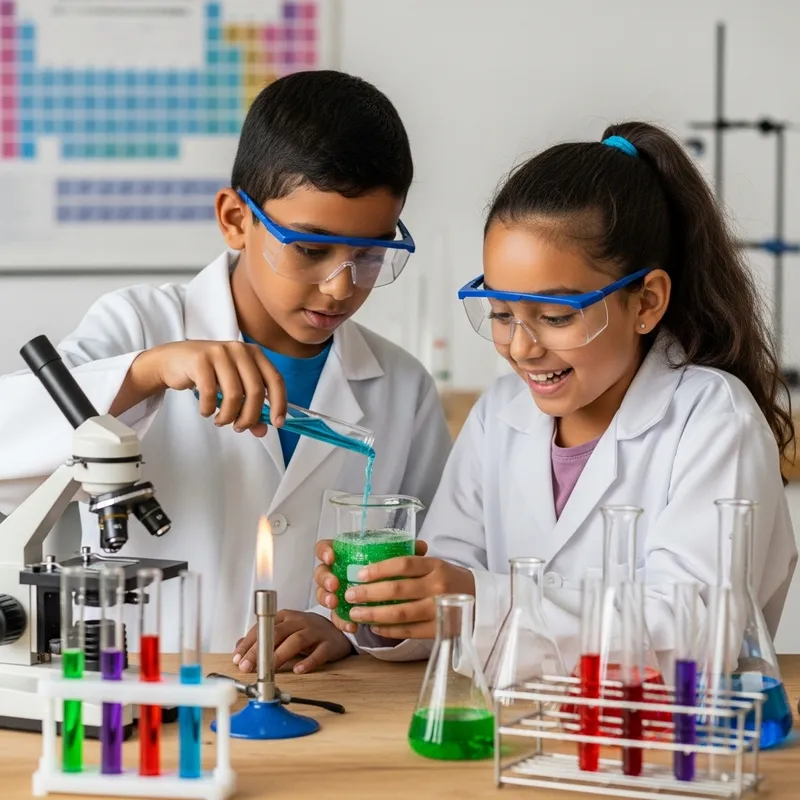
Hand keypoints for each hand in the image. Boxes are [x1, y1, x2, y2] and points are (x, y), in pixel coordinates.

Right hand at [129, 339, 286, 436]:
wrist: (172, 360)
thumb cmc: (208, 375)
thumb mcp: (233, 389)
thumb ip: (249, 408)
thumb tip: (262, 431)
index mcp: (254, 354)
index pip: (275, 380)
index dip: (279, 403)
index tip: (278, 423)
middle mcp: (240, 350)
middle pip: (255, 390)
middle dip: (250, 416)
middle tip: (240, 428)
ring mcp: (219, 352)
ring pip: (234, 394)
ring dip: (228, 415)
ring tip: (221, 421)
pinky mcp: (200, 359)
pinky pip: (210, 392)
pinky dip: (209, 408)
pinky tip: (206, 411)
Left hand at [232, 610, 352, 674]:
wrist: (336, 631)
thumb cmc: (305, 632)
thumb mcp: (283, 631)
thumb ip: (261, 638)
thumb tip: (238, 647)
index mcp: (285, 617)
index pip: (263, 627)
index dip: (249, 643)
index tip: (238, 658)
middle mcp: (299, 621)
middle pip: (277, 633)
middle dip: (260, 650)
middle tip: (247, 666)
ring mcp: (315, 631)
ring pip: (296, 641)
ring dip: (280, 655)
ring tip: (269, 669)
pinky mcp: (329, 644)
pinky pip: (319, 652)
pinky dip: (309, 661)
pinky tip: (299, 670)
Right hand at [314, 539, 429, 633]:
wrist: (389, 594)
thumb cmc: (387, 570)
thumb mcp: (395, 558)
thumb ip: (405, 551)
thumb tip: (420, 546)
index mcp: (345, 554)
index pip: (326, 547)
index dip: (324, 551)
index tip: (332, 556)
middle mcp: (336, 571)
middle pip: (321, 571)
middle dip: (324, 578)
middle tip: (334, 584)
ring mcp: (337, 592)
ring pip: (323, 594)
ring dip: (327, 598)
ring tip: (336, 602)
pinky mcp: (342, 611)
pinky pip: (336, 616)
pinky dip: (342, 621)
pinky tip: (351, 626)